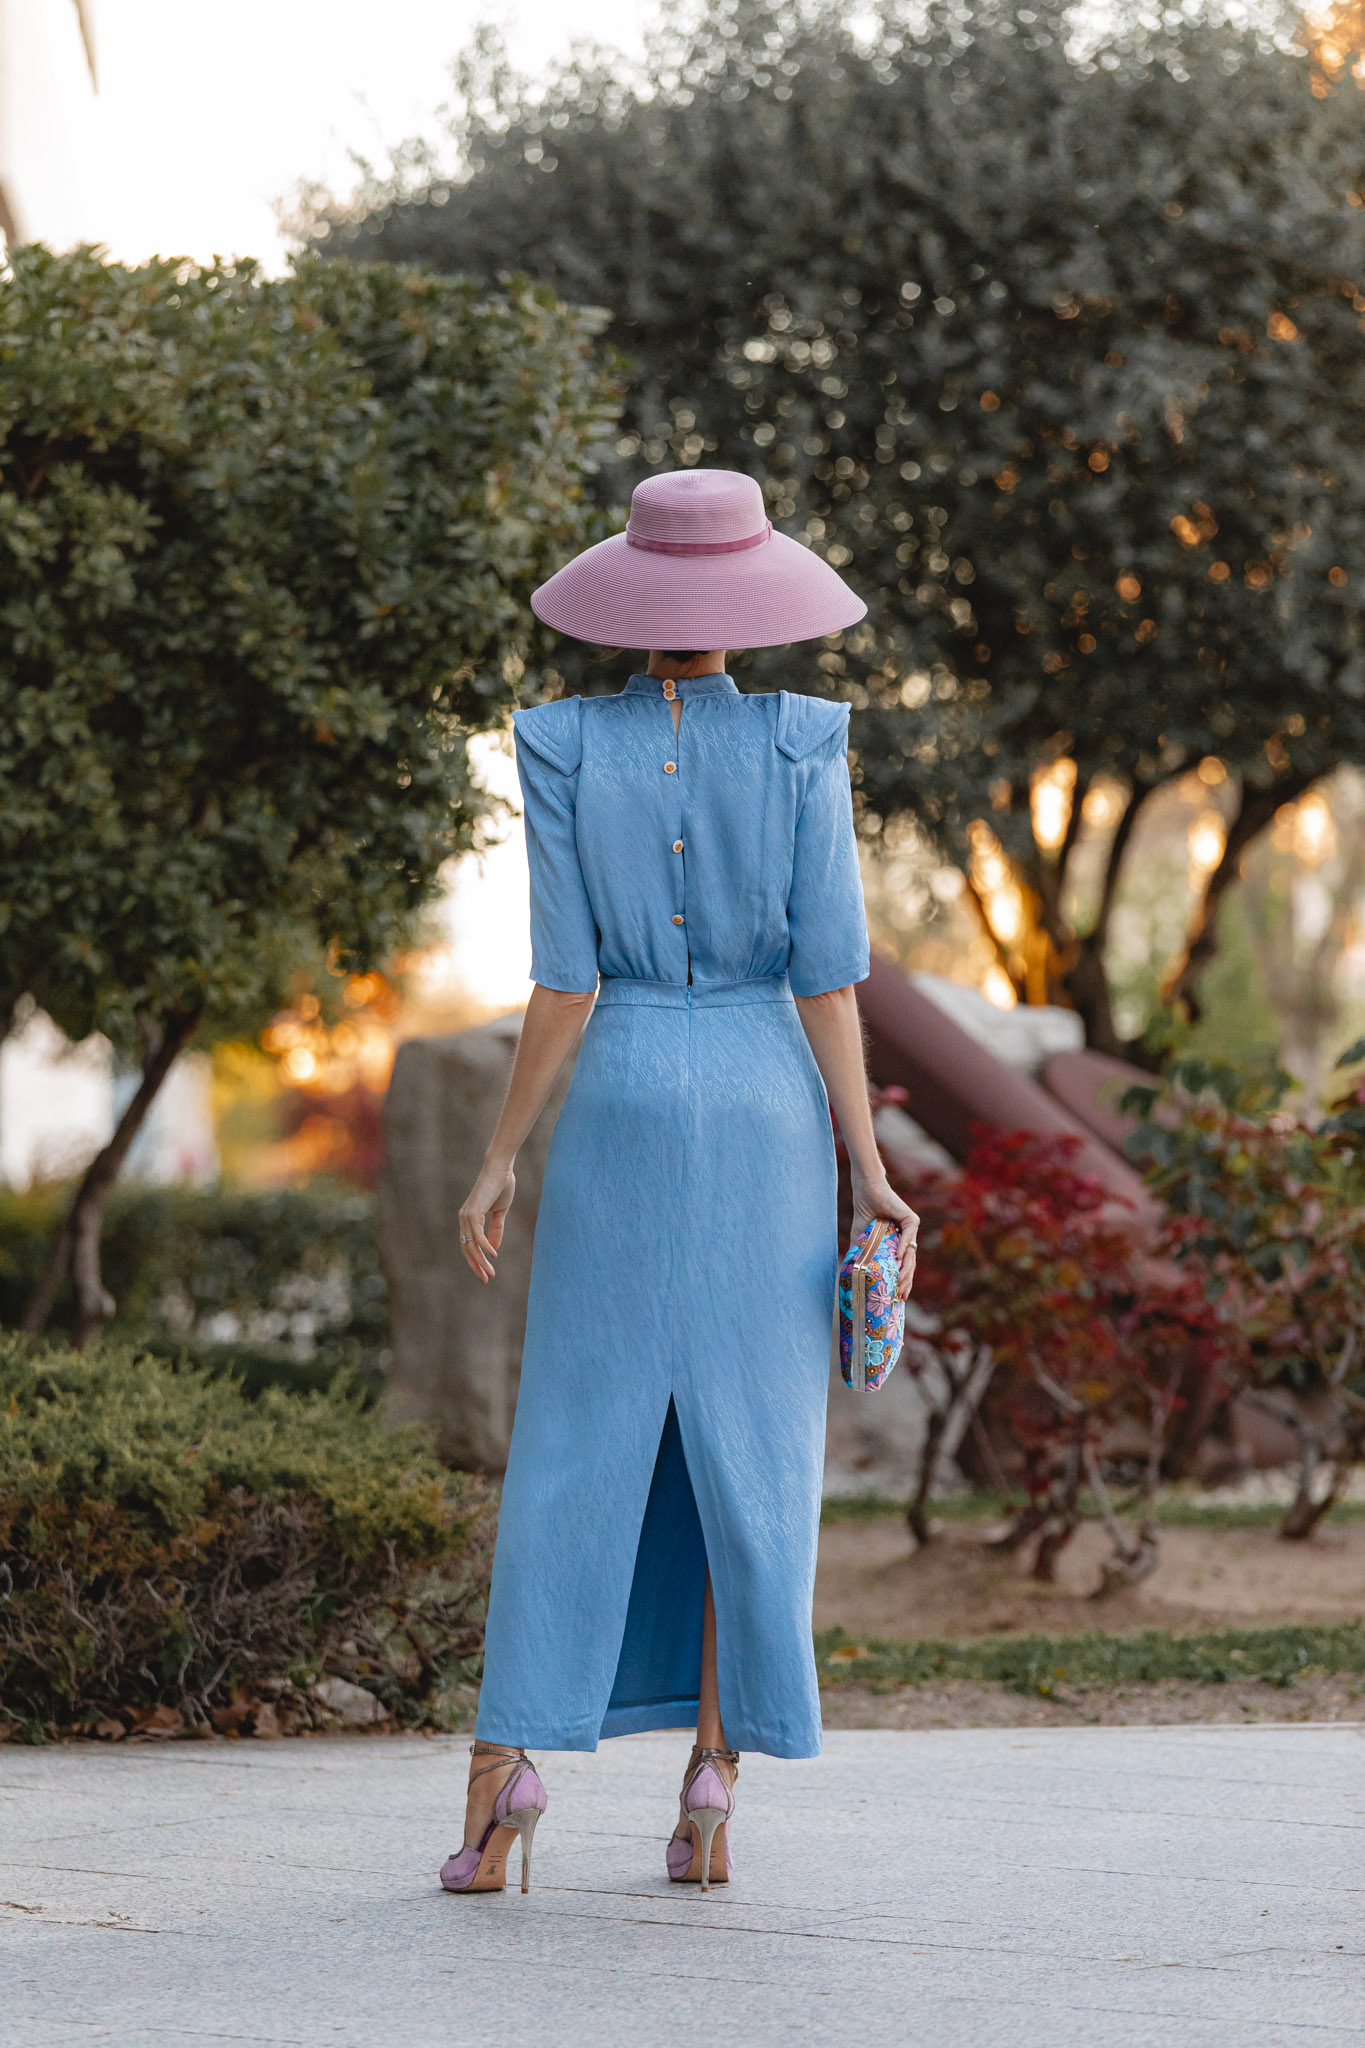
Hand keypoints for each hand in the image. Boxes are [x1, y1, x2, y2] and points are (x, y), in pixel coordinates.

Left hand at [458, 1159, 514, 1282]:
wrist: (500, 1168)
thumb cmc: (500, 1185)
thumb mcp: (500, 1212)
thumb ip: (496, 1229)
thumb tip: (494, 1249)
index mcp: (469, 1219)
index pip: (469, 1245)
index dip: (476, 1260)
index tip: (485, 1273)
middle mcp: (464, 1219)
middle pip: (467, 1249)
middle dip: (477, 1266)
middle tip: (486, 1279)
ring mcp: (467, 1216)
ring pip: (472, 1246)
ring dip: (481, 1261)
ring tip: (490, 1273)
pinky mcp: (473, 1213)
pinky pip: (478, 1236)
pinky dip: (485, 1247)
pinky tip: (494, 1256)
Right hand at [851, 1169, 919, 1299]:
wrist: (866, 1194)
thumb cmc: (864, 1215)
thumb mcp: (861, 1241)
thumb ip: (862, 1256)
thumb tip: (850, 1277)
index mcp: (897, 1246)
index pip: (903, 1267)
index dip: (902, 1283)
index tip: (899, 1299)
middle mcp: (907, 1239)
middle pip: (910, 1264)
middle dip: (906, 1282)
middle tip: (901, 1296)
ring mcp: (911, 1230)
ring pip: (911, 1254)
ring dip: (905, 1269)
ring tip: (899, 1282)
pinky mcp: (911, 1220)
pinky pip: (908, 1236)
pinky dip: (902, 1248)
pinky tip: (897, 1259)